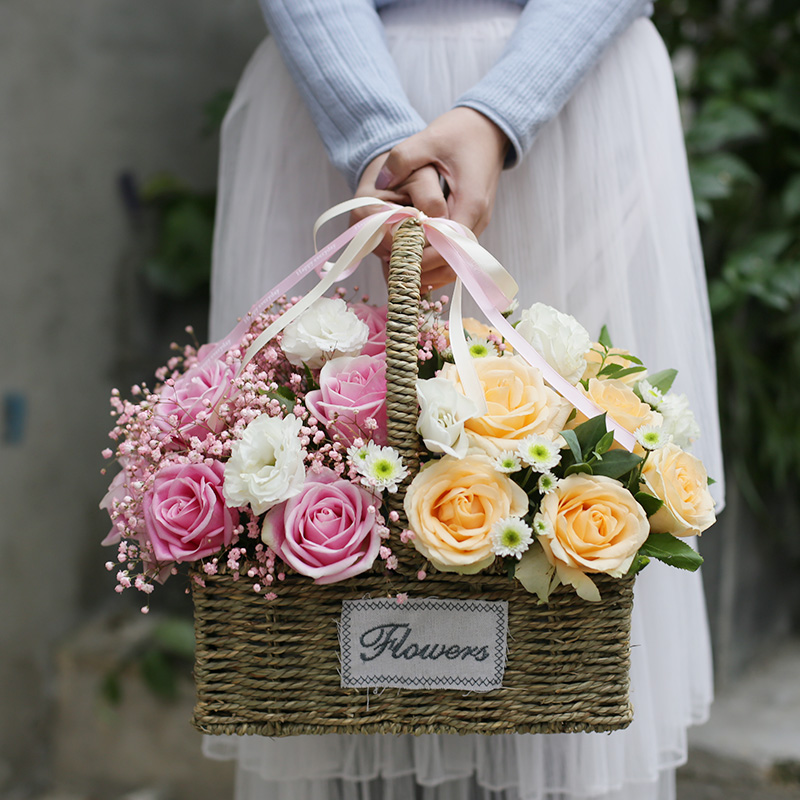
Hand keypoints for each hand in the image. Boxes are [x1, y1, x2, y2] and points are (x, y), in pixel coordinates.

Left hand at [352, 108, 509, 290]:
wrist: (489, 128)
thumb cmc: (462, 131)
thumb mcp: (430, 137)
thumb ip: (403, 158)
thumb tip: (380, 182)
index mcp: (470, 201)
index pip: (448, 245)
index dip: (423, 257)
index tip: (397, 257)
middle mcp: (478, 218)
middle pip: (453, 260)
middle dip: (424, 268)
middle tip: (394, 268)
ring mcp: (478, 222)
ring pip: (456, 261)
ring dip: (430, 269)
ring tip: (401, 269)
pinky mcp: (472, 222)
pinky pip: (456, 251)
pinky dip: (436, 260)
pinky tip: (414, 260)